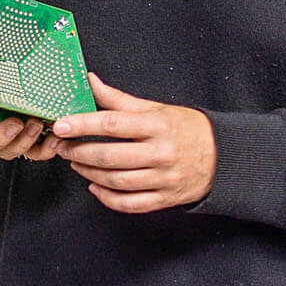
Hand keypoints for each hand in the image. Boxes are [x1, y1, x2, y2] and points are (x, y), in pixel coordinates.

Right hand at [0, 0, 59, 160]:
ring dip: (24, 142)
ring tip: (37, 123)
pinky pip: (34, 152)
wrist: (0, 63)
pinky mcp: (28, 136)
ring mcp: (7, 133)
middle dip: (2, 138)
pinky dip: (44, 149)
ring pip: (11, 150)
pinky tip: (55, 137)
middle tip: (16, 122)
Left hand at [51, 73, 216, 212]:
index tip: (61, 125)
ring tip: (75, 163)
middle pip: (109, 156)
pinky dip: (107, 198)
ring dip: (88, 173)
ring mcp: (163, 178)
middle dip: (78, 152)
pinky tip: (94, 187)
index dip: (82, 125)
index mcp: (157, 125)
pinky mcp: (165, 198)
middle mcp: (161, 153)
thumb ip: (120, 100)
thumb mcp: (156, 108)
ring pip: (116, 181)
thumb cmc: (186, 128)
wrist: (224, 156)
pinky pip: (130, 203)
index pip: (112, 123)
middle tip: (61, 147)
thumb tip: (91, 82)